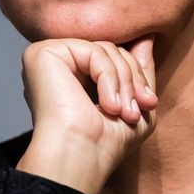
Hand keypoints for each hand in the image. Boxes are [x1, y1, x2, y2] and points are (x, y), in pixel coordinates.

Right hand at [15, 34, 157, 193]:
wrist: (80, 158)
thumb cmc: (105, 143)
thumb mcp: (134, 102)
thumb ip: (139, 67)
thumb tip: (148, 35)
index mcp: (72, 74)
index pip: (113, 55)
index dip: (136, 74)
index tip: (149, 102)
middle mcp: (57, 63)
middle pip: (110, 49)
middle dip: (133, 79)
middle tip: (140, 109)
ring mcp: (48, 56)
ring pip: (104, 48)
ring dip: (124, 82)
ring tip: (125, 113)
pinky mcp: (43, 53)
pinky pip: (93, 50)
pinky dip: (109, 77)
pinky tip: (108, 104)